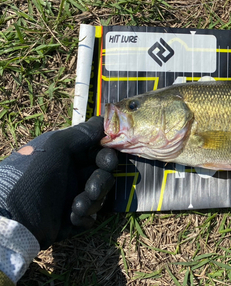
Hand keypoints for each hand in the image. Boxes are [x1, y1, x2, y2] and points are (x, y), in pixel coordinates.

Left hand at [0, 117, 116, 249]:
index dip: (106, 153)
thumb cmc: (33, 176)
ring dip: (92, 199)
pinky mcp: (71, 218)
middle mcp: (70, 173)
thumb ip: (82, 132)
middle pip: (102, 172)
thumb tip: (103, 119)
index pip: (96, 149)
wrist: (14, 220)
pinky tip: (72, 216)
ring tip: (77, 206)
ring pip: (99, 194)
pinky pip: (90, 216)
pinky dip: (84, 215)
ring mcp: (70, 196)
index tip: (108, 160)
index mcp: (65, 154)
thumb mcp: (55, 146)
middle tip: (92, 188)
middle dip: (101, 180)